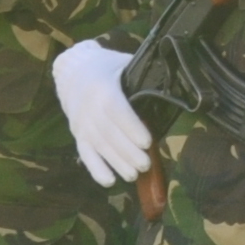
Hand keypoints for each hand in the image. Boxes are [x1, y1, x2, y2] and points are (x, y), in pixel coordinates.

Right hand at [52, 40, 148, 188]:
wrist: (72, 71)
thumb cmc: (106, 67)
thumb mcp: (124, 63)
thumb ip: (143, 74)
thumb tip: (173, 82)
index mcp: (102, 87)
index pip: (115, 110)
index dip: (131, 127)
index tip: (147, 141)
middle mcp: (88, 108)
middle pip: (108, 134)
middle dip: (127, 152)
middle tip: (146, 164)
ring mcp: (80, 124)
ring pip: (98, 147)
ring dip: (116, 163)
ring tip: (134, 175)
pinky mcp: (77, 135)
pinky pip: (84, 154)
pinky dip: (96, 169)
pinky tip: (110, 181)